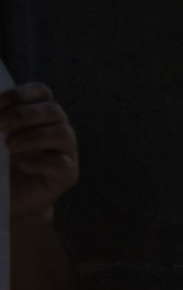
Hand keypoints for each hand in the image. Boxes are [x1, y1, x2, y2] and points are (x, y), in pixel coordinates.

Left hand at [1, 84, 79, 217]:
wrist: (8, 198)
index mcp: (39, 114)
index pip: (41, 92)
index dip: (19, 95)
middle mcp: (57, 129)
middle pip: (53, 110)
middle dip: (23, 115)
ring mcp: (66, 152)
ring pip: (63, 134)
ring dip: (33, 137)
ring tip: (9, 146)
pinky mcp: (67, 175)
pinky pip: (62, 163)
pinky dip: (40, 162)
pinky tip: (23, 165)